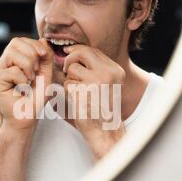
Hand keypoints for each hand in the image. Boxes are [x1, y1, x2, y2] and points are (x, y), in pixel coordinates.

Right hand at [0, 36, 53, 130]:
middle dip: (31, 54)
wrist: (26, 119)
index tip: (43, 55)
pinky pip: (12, 71)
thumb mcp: (45, 75)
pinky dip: (23, 80)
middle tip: (35, 72)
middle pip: (15, 42)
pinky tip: (22, 90)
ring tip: (30, 80)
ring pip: (13, 54)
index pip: (20, 41)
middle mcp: (2, 64)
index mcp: (12, 61)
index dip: (33, 44)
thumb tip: (42, 40)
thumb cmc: (34, 100)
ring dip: (27, 66)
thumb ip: (45, 58)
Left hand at [63, 44, 125, 158]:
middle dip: (70, 59)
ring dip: (70, 80)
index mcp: (115, 70)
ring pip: (72, 70)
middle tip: (66, 69)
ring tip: (79, 92)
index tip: (67, 52)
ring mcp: (96, 83)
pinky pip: (67, 84)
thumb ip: (94, 68)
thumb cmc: (102, 108)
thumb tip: (71, 51)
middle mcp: (107, 74)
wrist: (106, 130)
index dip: (77, 50)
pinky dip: (68, 92)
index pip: (93, 51)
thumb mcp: (106, 84)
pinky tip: (77, 100)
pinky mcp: (84, 93)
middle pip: (81, 54)